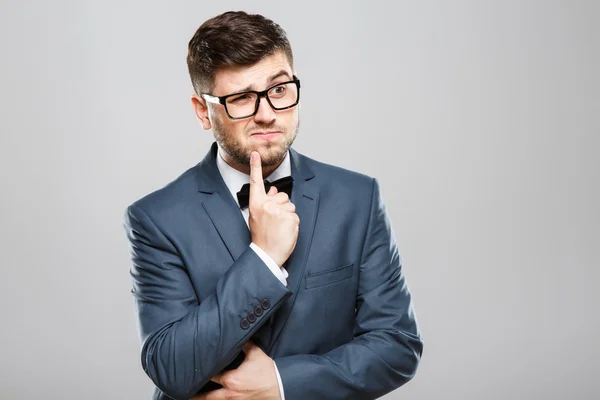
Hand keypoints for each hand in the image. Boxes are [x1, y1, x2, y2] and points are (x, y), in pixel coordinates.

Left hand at [191, 341, 281, 399]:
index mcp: (231, 379)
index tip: (193, 369)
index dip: (201, 372)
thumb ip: (244, 344)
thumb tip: (237, 334)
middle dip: (196, 396)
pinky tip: (216, 398)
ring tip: (196, 398)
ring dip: (207, 399)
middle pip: (208, 397)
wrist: (281, 387)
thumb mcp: (256, 354)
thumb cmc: (268, 371)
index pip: (210, 376)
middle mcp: (230, 393)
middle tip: (184, 393)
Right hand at [248, 150, 298, 266]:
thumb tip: (271, 189)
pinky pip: (295, 216)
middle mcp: (266, 205)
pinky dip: (293, 224)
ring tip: (279, 228)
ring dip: (288, 216)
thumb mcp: (258, 217)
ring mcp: (278, 211)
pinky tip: (285, 232)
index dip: (255, 167)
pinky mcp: (289, 218)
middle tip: (275, 221)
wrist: (266, 255)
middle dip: (282, 206)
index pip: (256, 182)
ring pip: (291, 206)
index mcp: (256, 204)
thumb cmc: (262, 237)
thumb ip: (264, 202)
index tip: (255, 154)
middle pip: (282, 196)